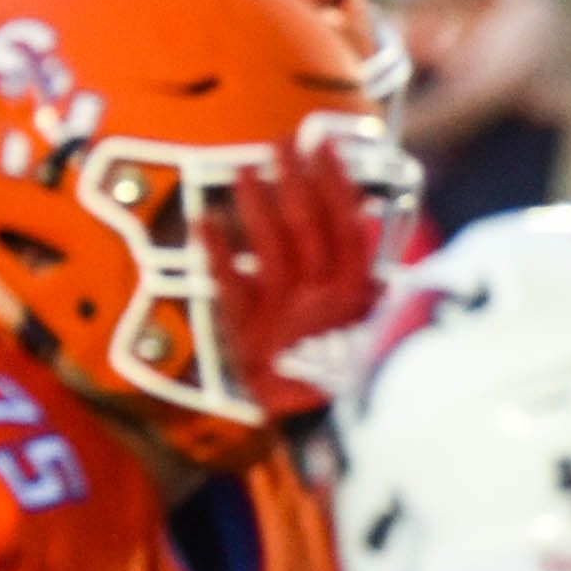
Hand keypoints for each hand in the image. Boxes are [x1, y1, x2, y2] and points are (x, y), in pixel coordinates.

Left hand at [223, 131, 385, 420]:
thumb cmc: (343, 371)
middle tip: (279, 141)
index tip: (321, 143)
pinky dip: (216, 253)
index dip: (333, 181)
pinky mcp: (250, 333)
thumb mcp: (367, 323)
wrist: (318, 429)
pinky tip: (203, 221)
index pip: (345, 223)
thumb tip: (367, 217)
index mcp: (356, 290)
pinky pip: (231, 286)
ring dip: (258, 205)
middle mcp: (322, 296)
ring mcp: (285, 313)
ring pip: (271, 248)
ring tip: (244, 168)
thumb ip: (363, 274)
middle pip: (307, 226)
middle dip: (293, 179)